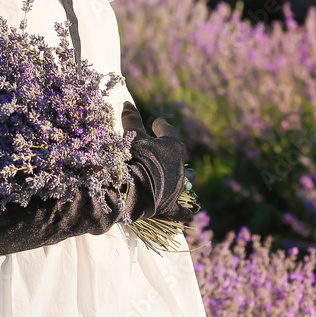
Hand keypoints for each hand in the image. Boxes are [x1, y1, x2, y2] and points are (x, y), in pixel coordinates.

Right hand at [120, 100, 192, 222]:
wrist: (134, 188)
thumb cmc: (134, 157)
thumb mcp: (131, 135)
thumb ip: (131, 118)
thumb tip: (128, 102)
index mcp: (171, 146)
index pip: (168, 131)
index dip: (161, 126)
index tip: (157, 123)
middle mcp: (179, 165)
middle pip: (181, 156)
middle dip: (176, 154)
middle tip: (169, 153)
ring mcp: (177, 186)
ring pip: (187, 181)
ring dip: (186, 180)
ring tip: (185, 180)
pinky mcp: (172, 205)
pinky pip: (182, 210)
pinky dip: (184, 211)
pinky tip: (188, 214)